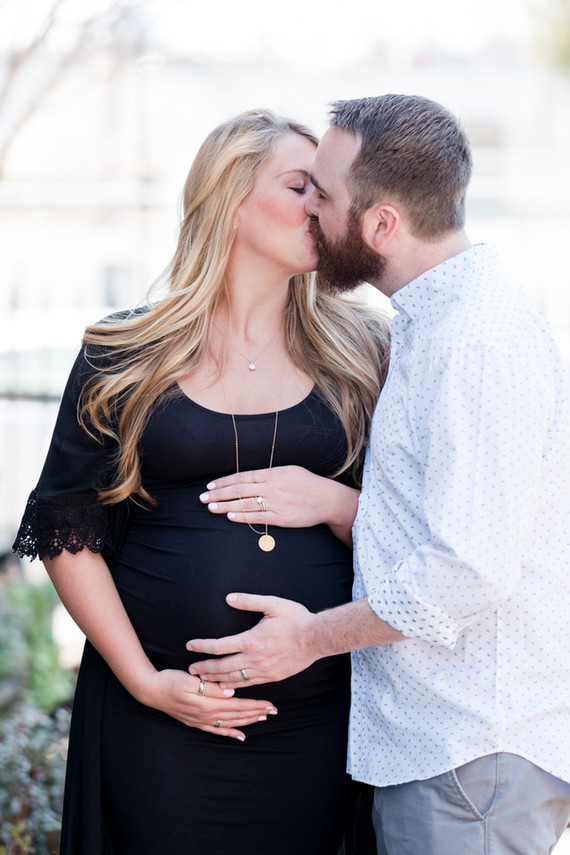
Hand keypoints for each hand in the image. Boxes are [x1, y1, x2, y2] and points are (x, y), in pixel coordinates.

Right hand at [137, 668, 277, 740]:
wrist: (151, 690)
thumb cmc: (170, 680)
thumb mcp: (190, 680)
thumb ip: (211, 687)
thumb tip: (232, 693)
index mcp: (207, 703)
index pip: (237, 705)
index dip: (255, 705)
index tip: (270, 704)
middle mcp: (206, 715)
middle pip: (237, 715)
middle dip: (256, 713)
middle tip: (273, 711)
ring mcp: (201, 721)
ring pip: (230, 723)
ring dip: (247, 721)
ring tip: (262, 719)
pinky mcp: (196, 722)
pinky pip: (217, 730)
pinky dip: (230, 733)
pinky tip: (240, 736)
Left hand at [187, 593, 316, 687]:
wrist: (317, 638)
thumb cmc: (295, 619)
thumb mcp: (272, 604)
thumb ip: (249, 601)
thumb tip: (228, 598)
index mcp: (251, 640)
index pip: (219, 646)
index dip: (202, 646)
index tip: (190, 645)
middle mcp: (254, 659)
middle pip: (222, 667)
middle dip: (204, 668)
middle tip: (191, 670)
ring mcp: (263, 670)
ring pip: (233, 679)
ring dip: (216, 679)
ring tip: (203, 680)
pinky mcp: (272, 677)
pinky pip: (248, 684)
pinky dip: (234, 686)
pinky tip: (227, 686)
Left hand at [199, 465, 358, 543]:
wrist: (328, 500)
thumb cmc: (308, 483)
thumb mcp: (289, 471)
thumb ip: (269, 474)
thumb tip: (248, 478)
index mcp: (273, 473)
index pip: (243, 477)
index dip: (225, 481)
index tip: (210, 486)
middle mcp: (273, 487)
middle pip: (240, 490)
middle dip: (219, 494)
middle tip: (203, 498)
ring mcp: (277, 503)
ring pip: (246, 504)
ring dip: (226, 506)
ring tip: (210, 507)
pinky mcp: (282, 518)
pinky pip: (258, 517)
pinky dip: (243, 516)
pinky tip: (230, 516)